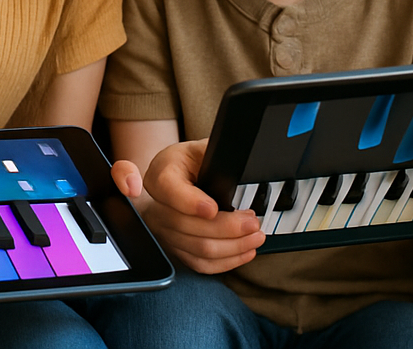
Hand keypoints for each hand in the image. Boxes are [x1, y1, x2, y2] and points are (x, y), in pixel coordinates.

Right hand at [128, 138, 264, 272]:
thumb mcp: (200, 148)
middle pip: (188, 225)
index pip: (169, 189)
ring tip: (255, 236)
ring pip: (198, 248)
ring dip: (232, 246)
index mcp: (161, 174)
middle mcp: (157, 206)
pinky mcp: (177, 250)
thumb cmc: (190, 163)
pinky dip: (226, 261)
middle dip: (227, 227)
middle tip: (252, 222)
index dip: (190, 202)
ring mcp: (165, 232)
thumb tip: (240, 160)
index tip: (213, 208)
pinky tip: (244, 250)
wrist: (175, 179)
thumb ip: (215, 152)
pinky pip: (200, 264)